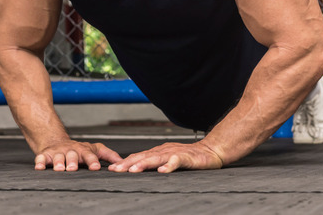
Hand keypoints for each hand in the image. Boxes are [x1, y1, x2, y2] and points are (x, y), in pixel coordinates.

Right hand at [34, 140, 122, 171]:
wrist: (57, 141)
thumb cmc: (79, 149)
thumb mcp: (95, 149)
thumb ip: (109, 155)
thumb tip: (122, 162)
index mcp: (84, 150)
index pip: (90, 155)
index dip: (92, 161)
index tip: (96, 168)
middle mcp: (71, 151)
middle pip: (72, 156)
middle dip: (72, 162)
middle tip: (73, 168)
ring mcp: (58, 153)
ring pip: (57, 157)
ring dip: (58, 163)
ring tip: (59, 169)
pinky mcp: (45, 155)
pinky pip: (41, 158)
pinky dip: (39, 163)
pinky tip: (39, 168)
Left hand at [108, 141, 223, 173]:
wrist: (210, 151)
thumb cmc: (189, 156)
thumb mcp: (168, 158)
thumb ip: (155, 163)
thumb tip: (136, 169)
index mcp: (158, 152)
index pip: (139, 156)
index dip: (125, 162)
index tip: (112, 168)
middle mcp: (164, 151)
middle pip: (143, 157)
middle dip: (128, 163)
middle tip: (116, 170)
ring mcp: (175, 153)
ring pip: (157, 158)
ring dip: (144, 164)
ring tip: (133, 170)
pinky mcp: (186, 157)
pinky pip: (177, 161)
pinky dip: (169, 165)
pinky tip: (163, 171)